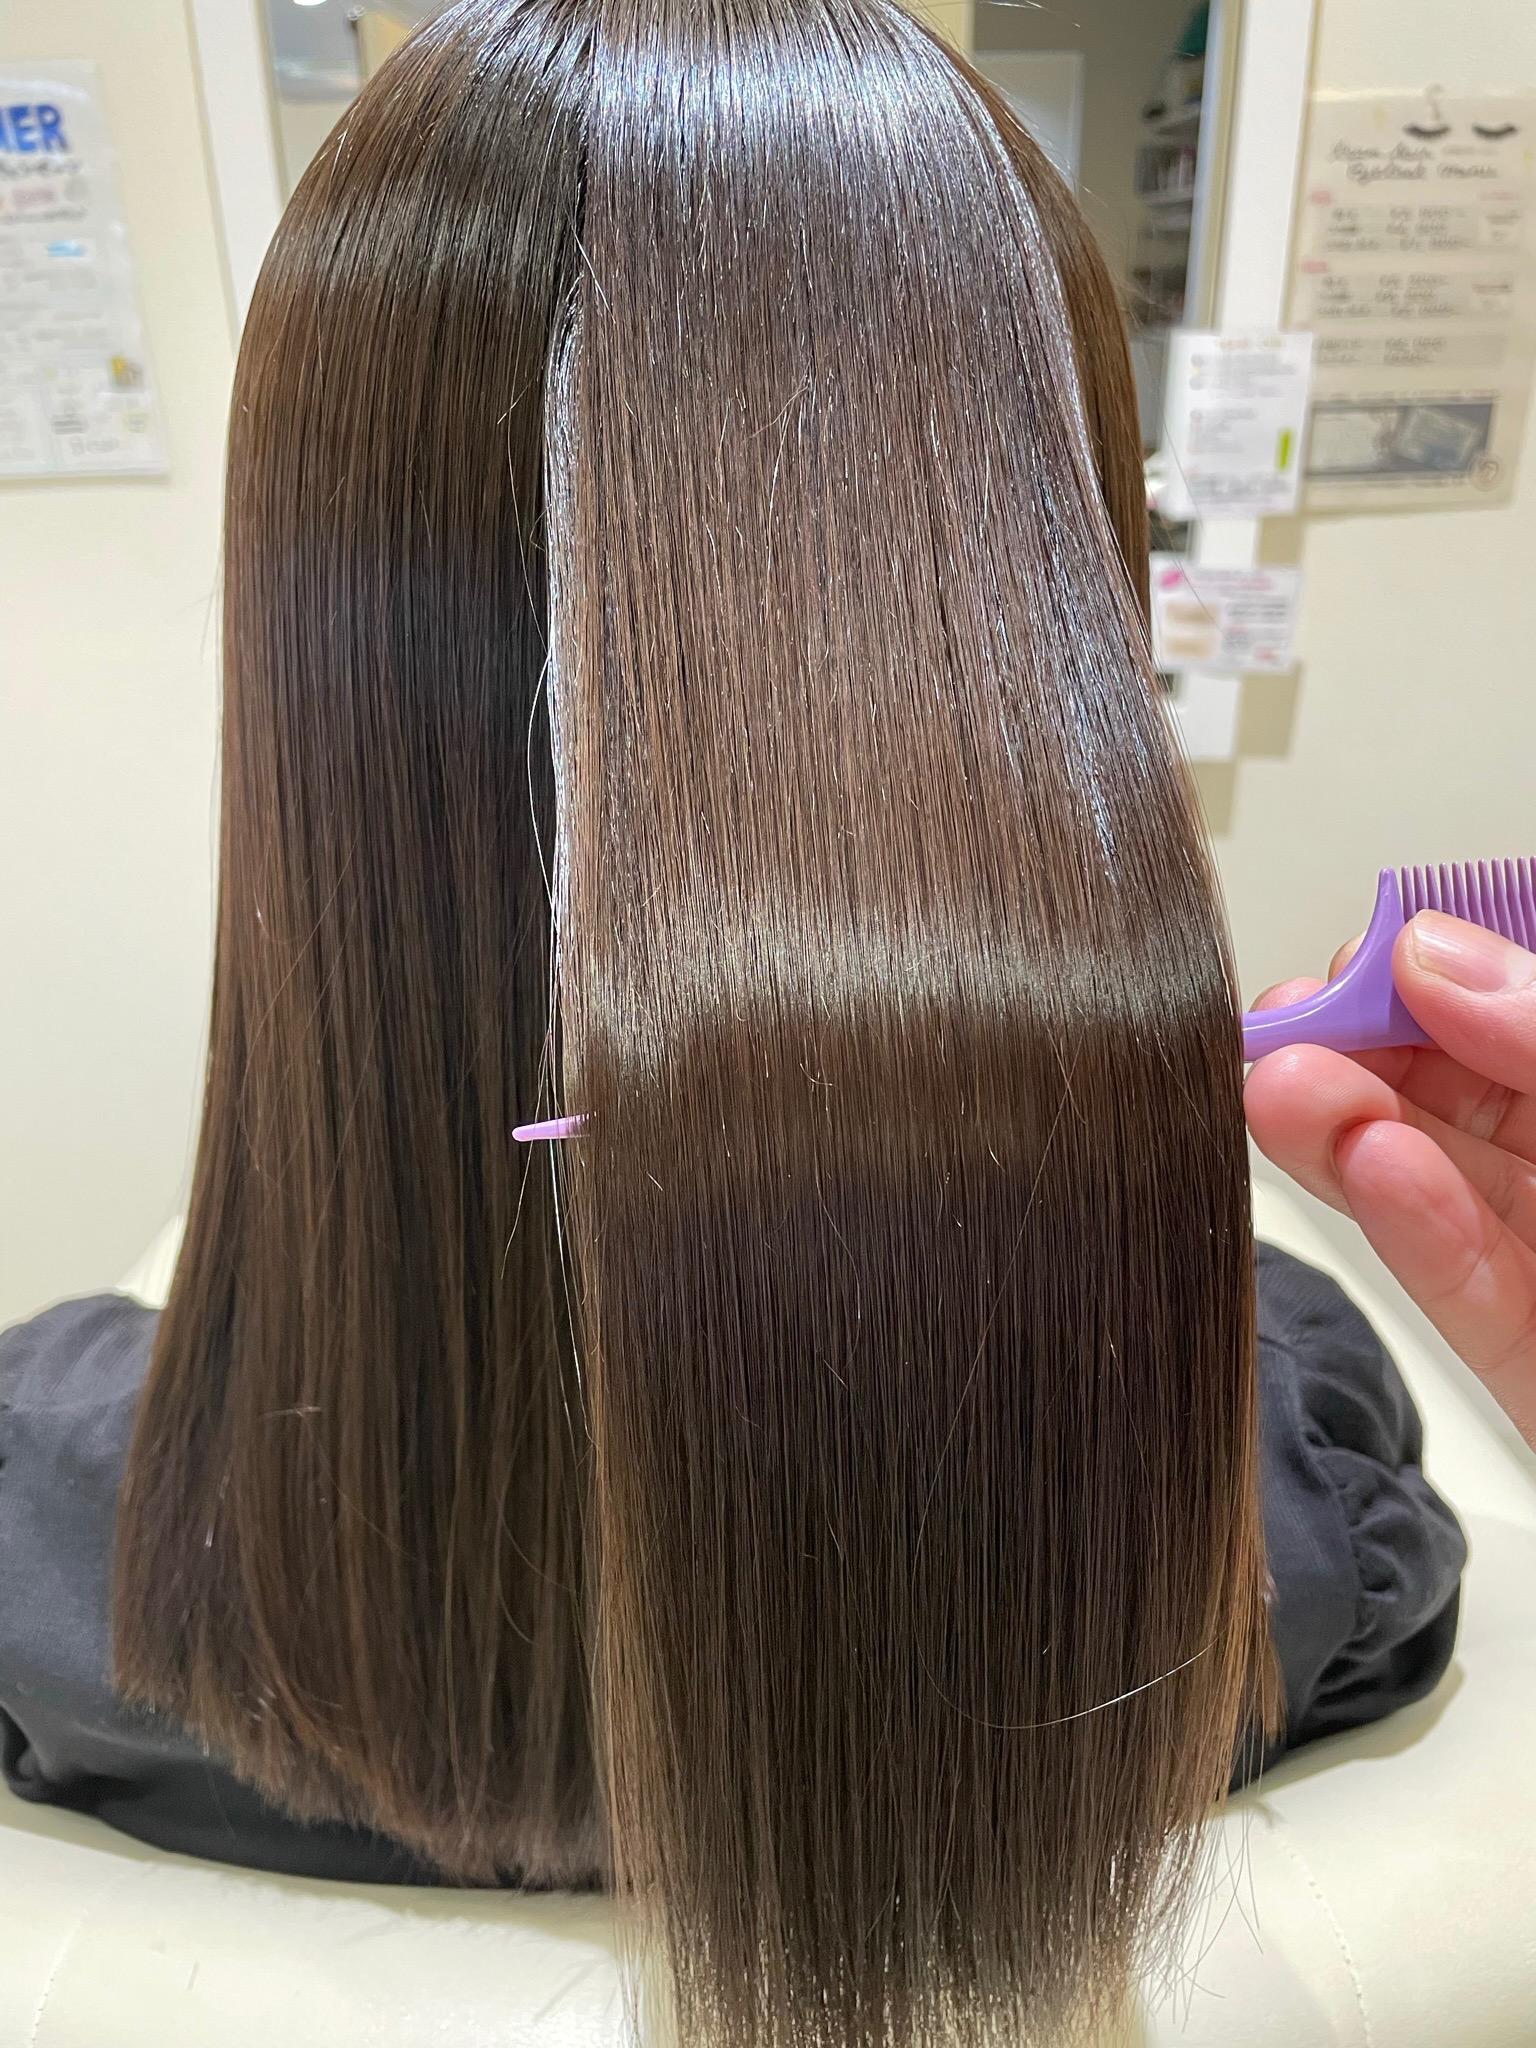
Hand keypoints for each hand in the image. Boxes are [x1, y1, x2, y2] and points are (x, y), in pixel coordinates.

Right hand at [1245, 911, 1535, 1453]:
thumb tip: (1435, 953)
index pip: (1501, 1006)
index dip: (1420, 977)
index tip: (1350, 963)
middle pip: (1451, 1090)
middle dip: (1355, 1054)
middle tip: (1277, 1032)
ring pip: (1433, 1180)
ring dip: (1350, 1133)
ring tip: (1283, 1091)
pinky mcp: (1530, 1357)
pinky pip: (1462, 1283)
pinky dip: (1405, 1226)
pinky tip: (1360, 1169)